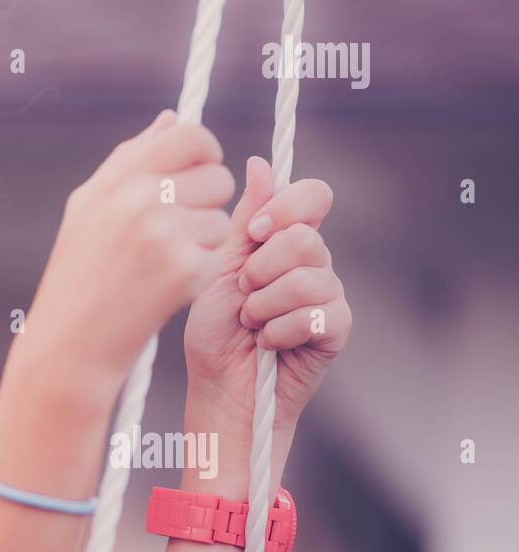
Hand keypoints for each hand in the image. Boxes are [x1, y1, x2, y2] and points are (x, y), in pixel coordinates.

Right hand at [16, 109, 233, 395]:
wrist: (69, 342)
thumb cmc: (79, 273)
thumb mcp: (90, 208)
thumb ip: (131, 159)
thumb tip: (172, 119)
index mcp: (116, 177)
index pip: (191, 135)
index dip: (204, 154)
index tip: (197, 176)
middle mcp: (138, 198)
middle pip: (218, 177)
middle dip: (209, 203)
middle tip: (179, 231)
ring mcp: (162, 234)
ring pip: (222, 221)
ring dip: (204, 244)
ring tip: (163, 264)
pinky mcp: (183, 270)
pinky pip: (217, 257)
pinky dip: (199, 275)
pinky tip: (166, 288)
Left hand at [183, 155, 353, 441]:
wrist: (219, 387)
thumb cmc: (214, 329)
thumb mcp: (218, 267)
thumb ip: (245, 221)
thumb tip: (259, 164)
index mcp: (284, 241)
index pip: (312, 196)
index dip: (286, 207)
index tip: (254, 233)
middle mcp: (313, 262)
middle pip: (307, 236)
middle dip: (262, 267)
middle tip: (242, 293)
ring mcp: (329, 295)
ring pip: (308, 276)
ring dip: (265, 303)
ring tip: (250, 321)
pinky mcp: (336, 329)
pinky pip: (315, 313)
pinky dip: (279, 330)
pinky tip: (267, 343)